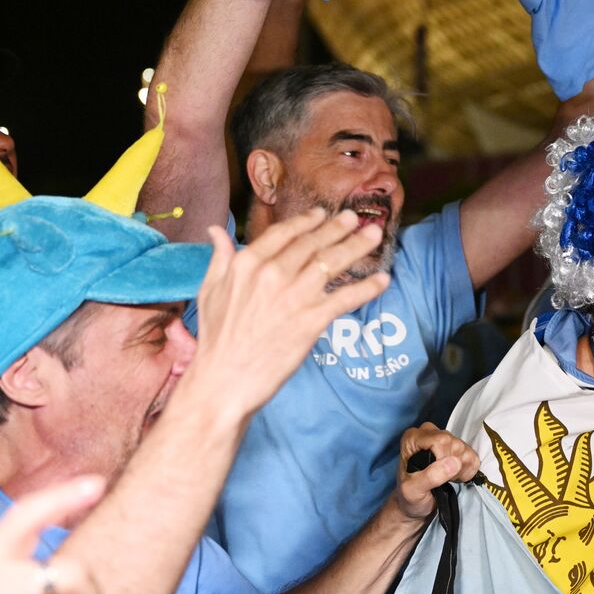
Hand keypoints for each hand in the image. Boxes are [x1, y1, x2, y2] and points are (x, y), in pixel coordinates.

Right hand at [188, 209, 389, 416]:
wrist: (224, 378)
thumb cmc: (216, 337)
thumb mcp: (210, 289)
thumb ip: (220, 256)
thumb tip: (216, 230)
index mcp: (247, 263)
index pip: (285, 233)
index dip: (307, 221)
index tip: (322, 214)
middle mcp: (273, 273)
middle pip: (313, 244)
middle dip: (338, 228)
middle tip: (355, 218)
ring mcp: (295, 296)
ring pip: (333, 263)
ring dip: (357, 246)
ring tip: (374, 235)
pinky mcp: (312, 320)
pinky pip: (346, 298)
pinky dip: (368, 288)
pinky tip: (384, 280)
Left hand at [394, 423, 481, 519]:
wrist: (416, 503)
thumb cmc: (409, 497)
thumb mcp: (412, 491)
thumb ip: (430, 477)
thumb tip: (454, 462)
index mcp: (413, 438)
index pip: (441, 440)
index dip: (444, 459)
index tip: (435, 475)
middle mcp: (429, 432)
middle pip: (455, 444)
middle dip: (452, 466)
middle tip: (440, 480)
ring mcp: (445, 438)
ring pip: (465, 449)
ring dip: (459, 470)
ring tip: (445, 479)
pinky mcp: (457, 447)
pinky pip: (473, 456)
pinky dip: (467, 471)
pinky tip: (453, 476)